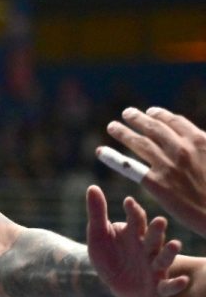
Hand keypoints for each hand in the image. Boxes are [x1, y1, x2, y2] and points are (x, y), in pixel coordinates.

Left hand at [85, 185, 188, 296]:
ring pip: (163, 258)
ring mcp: (155, 267)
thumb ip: (97, 212)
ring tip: (175, 244)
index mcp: (134, 234)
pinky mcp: (158, 287)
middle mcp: (148, 249)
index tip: (128, 202)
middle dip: (156, 230)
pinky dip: (176, 284)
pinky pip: (168, 286)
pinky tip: (182, 281)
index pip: (136, 220)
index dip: (133, 211)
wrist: (113, 284)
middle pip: (153, 237)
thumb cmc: (109, 255)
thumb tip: (92, 187)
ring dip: (170, 252)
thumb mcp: (98, 234)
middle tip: (159, 220)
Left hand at [104, 106, 205, 236]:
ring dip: (123, 132)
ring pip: (139, 143)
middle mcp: (182, 148)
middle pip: (154, 128)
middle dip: (138, 119)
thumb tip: (196, 140)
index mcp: (200, 140)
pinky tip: (100, 152)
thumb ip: (204, 148)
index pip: (175, 122)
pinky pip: (130, 167)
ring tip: (112, 127)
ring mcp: (168, 165)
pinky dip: (113, 158)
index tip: (150, 112)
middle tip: (127, 113)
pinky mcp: (157, 183)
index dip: (160, 115)